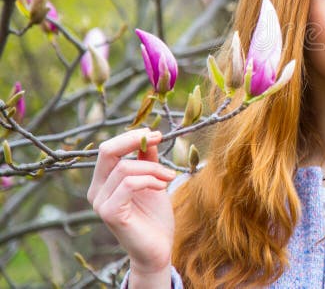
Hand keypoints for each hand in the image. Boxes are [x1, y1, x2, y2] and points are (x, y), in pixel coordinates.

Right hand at [87, 129, 175, 283]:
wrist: (158, 247)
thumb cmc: (154, 215)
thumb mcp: (153, 180)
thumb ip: (147, 159)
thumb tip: (149, 135)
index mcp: (103, 181)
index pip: (108, 149)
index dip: (131, 137)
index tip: (156, 133)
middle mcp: (96, 191)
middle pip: (108, 152)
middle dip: (135, 141)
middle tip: (159, 138)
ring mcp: (100, 203)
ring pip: (125, 168)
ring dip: (154, 168)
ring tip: (169, 177)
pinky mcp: (110, 213)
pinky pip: (129, 184)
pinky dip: (150, 180)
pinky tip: (162, 187)